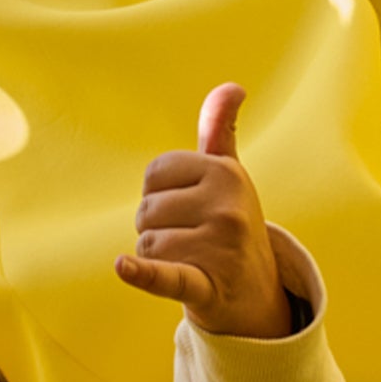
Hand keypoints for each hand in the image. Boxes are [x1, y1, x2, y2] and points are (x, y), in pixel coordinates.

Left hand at [116, 85, 291, 339]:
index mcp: (226, 174)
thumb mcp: (229, 175)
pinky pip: (169, 275)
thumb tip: (234, 86)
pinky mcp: (207, 287)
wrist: (256, 296)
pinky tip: (124, 266)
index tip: (188, 206)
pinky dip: (145, 274)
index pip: (154, 173)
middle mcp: (226, 208)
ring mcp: (219, 249)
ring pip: (148, 244)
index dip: (160, 192)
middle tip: (190, 239)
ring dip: (157, 256)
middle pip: (147, 209)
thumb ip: (220, 131)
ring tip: (189, 261)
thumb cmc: (231, 223)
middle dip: (157, 227)